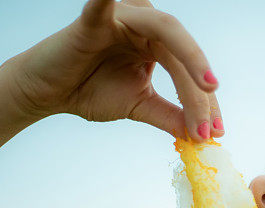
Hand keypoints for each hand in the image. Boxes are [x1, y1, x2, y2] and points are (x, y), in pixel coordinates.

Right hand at [5, 0, 222, 140]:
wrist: (48, 93)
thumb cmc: (91, 91)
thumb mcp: (139, 106)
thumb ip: (169, 116)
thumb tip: (201, 137)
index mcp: (158, 45)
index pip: (190, 72)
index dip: (206, 104)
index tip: (216, 133)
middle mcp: (146, 27)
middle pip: (183, 55)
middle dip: (200, 93)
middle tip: (208, 127)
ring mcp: (122, 19)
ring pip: (166, 31)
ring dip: (190, 58)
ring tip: (208, 86)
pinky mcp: (93, 20)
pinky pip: (104, 5)